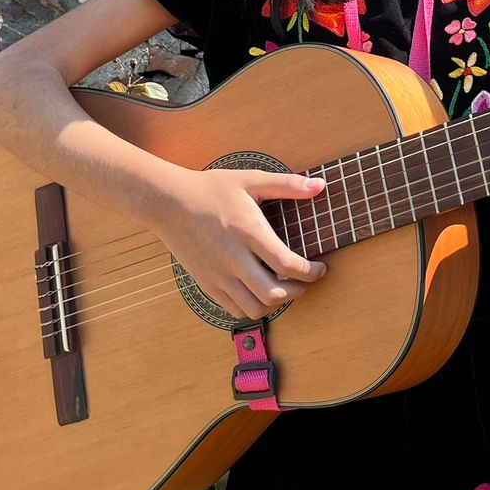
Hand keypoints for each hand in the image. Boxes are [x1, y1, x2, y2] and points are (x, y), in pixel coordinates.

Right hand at [148, 167, 327, 322]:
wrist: (168, 202)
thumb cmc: (211, 189)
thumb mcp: (250, 180)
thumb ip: (287, 184)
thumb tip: (320, 186)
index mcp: (247, 232)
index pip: (286, 264)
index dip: (311, 272)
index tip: (320, 268)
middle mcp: (232, 258)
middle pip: (273, 294)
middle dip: (298, 291)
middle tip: (306, 280)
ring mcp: (217, 275)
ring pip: (254, 308)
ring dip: (276, 302)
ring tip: (284, 286)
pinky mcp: (206, 284)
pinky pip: (235, 309)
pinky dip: (253, 306)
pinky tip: (260, 289)